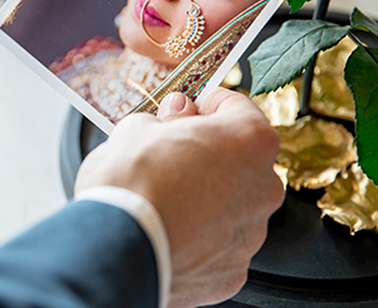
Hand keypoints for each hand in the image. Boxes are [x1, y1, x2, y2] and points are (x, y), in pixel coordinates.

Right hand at [74, 89, 282, 307]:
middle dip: (207, 155)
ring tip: (162, 199)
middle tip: (169, 155)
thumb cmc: (128, 184)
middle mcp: (262, 188)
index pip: (236, 107)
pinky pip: (217, 246)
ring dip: (204, 199)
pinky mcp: (230, 272)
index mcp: (249, 142)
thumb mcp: (138, 128)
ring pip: (230, 206)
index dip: (205, 104)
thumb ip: (169, 119)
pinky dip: (196, 239)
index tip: (186, 109)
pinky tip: (166, 230)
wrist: (114, 247)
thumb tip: (177, 114)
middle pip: (238, 161)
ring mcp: (249, 234)